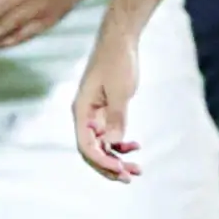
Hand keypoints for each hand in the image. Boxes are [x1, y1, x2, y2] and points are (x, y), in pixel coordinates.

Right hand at [73, 30, 142, 182]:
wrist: (120, 41)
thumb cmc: (117, 62)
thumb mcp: (120, 91)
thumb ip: (116, 117)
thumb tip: (113, 142)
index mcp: (82, 110)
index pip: (86, 145)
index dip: (102, 161)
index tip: (121, 170)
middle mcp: (85, 115)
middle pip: (92, 150)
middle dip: (110, 166)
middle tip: (130, 177)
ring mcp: (94, 114)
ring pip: (102, 145)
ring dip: (117, 158)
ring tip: (137, 169)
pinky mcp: (105, 111)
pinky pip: (110, 134)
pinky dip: (121, 143)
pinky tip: (135, 146)